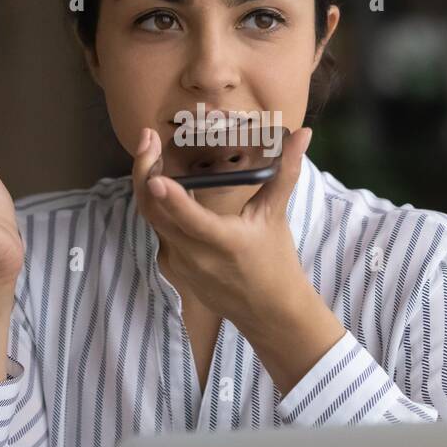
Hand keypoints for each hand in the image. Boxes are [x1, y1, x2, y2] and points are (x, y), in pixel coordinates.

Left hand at [130, 125, 318, 335]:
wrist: (268, 312)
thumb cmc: (275, 261)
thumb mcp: (276, 215)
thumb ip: (285, 171)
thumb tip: (303, 134)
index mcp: (225, 244)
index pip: (190, 221)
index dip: (171, 198)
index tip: (155, 174)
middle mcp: (196, 257)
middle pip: (154, 213)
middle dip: (144, 173)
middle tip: (147, 138)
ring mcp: (180, 264)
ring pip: (151, 220)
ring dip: (146, 186)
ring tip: (151, 153)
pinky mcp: (172, 268)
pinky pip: (158, 231)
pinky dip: (157, 206)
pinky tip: (162, 185)